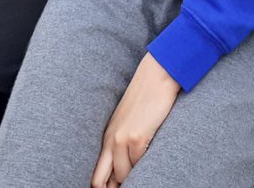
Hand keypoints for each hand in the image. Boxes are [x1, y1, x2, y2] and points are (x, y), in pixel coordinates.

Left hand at [92, 54, 180, 187]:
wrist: (157, 76)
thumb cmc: (147, 99)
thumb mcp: (129, 122)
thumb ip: (124, 142)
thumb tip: (127, 167)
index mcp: (107, 137)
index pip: (96, 176)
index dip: (105, 186)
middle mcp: (110, 140)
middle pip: (99, 181)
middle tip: (125, 187)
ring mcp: (122, 139)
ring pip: (123, 176)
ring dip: (132, 180)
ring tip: (142, 178)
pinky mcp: (137, 137)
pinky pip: (138, 166)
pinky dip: (144, 170)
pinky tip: (151, 165)